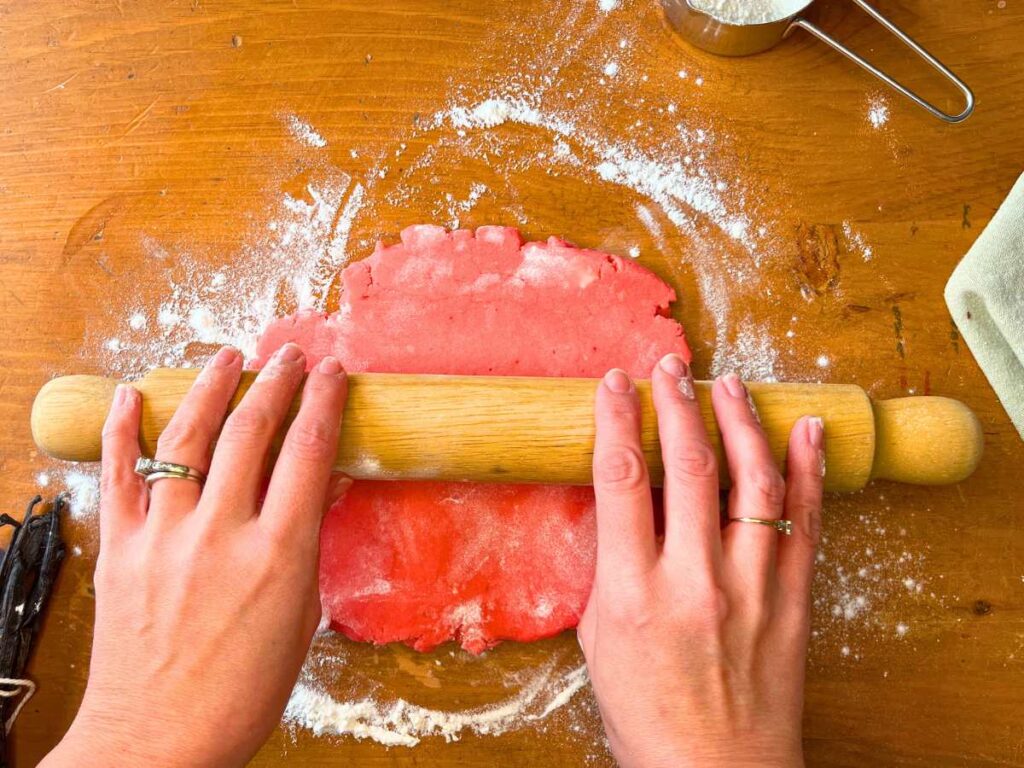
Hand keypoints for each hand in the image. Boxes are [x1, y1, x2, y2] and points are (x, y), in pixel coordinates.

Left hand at [42, 344, 350, 767]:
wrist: (158, 742)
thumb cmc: (240, 695)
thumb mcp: (299, 620)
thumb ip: (306, 547)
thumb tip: (319, 489)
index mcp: (277, 555)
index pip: (307, 452)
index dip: (323, 401)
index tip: (331, 373)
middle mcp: (220, 534)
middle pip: (252, 430)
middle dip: (276, 381)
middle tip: (288, 356)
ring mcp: (164, 536)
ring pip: (187, 436)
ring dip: (211, 386)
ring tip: (228, 355)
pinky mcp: (122, 549)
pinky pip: (119, 474)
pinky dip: (123, 428)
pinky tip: (134, 394)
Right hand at [579, 356, 823, 767]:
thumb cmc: (647, 716)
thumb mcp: (598, 640)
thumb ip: (608, 567)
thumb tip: (620, 504)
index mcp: (632, 593)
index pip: (620, 480)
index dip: (617, 420)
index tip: (615, 384)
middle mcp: (693, 582)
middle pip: (687, 467)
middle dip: (677, 405)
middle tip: (671, 368)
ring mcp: (750, 588)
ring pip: (752, 482)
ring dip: (740, 423)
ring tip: (730, 385)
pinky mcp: (792, 600)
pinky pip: (804, 522)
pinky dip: (808, 470)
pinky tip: (804, 429)